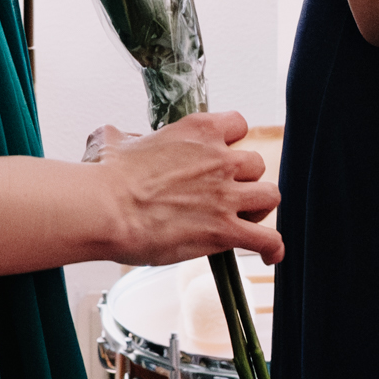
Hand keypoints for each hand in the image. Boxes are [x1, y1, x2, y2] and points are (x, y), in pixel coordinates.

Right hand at [84, 109, 280, 263]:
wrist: (106, 209)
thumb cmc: (107, 177)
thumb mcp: (115, 141)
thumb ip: (127, 138)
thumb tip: (118, 141)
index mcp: (198, 132)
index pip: (237, 124)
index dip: (231, 141)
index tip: (221, 154)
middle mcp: (220, 159)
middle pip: (256, 163)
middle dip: (244, 179)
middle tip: (226, 194)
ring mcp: (226, 196)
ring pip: (269, 196)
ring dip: (259, 208)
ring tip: (245, 220)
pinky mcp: (225, 231)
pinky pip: (267, 238)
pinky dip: (272, 248)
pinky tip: (270, 255)